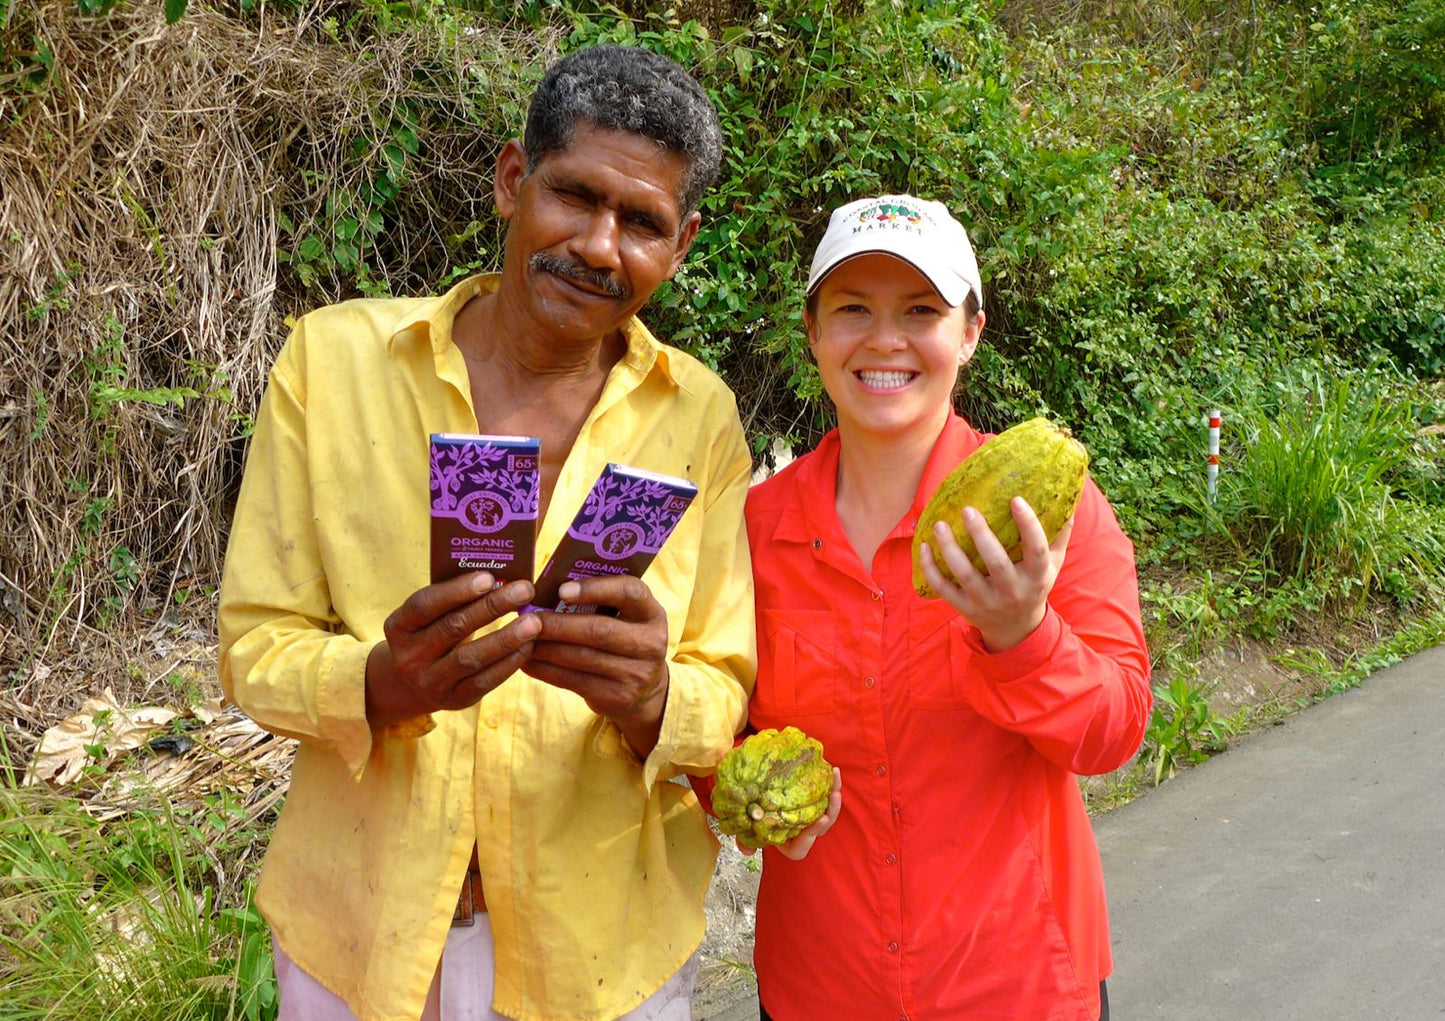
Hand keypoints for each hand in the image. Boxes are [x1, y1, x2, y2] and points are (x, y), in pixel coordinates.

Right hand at [365, 572, 540, 725]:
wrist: (412, 684)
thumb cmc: (431, 633)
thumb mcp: (429, 616)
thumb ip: (453, 596)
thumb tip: (501, 571)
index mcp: (398, 626)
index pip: (424, 604)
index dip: (456, 590)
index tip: (489, 577)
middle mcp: (408, 656)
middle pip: (453, 628)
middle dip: (492, 606)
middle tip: (524, 590)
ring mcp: (429, 681)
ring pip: (470, 657)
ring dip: (506, 638)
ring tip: (534, 622)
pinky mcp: (454, 700)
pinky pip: (484, 681)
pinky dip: (509, 662)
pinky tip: (528, 646)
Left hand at [522, 575, 671, 755]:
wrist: (646, 690)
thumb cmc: (624, 638)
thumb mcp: (626, 617)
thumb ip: (601, 600)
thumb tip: (547, 588)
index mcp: (652, 613)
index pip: (629, 592)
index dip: (595, 589)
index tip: (561, 590)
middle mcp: (650, 643)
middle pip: (598, 630)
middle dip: (558, 624)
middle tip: (527, 618)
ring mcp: (635, 674)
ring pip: (581, 658)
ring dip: (545, 647)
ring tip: (522, 637)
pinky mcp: (617, 697)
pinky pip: (573, 681)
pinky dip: (545, 670)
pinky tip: (526, 660)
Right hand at [738, 767, 842, 860]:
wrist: (750, 793)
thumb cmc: (749, 814)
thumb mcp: (744, 827)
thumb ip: (743, 839)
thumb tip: (747, 851)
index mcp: (786, 841)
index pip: (800, 848)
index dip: (809, 836)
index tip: (818, 820)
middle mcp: (800, 830)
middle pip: (821, 828)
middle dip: (830, 812)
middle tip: (833, 795)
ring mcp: (809, 816)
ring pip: (828, 811)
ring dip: (834, 796)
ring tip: (835, 777)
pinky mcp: (813, 801)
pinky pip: (826, 797)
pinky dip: (831, 785)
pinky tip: (833, 770)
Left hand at [918, 497, 1072, 651]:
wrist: (1015, 629)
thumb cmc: (1033, 586)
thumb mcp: (1052, 565)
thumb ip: (1059, 535)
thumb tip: (1068, 502)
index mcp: (1036, 577)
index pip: (1037, 550)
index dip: (1028, 525)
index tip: (1016, 499)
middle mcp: (1012, 591)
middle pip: (996, 563)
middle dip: (981, 535)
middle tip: (968, 509)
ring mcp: (986, 602)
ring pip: (965, 575)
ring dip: (950, 549)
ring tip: (940, 524)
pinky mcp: (964, 608)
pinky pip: (943, 589)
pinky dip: (930, 569)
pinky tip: (923, 547)